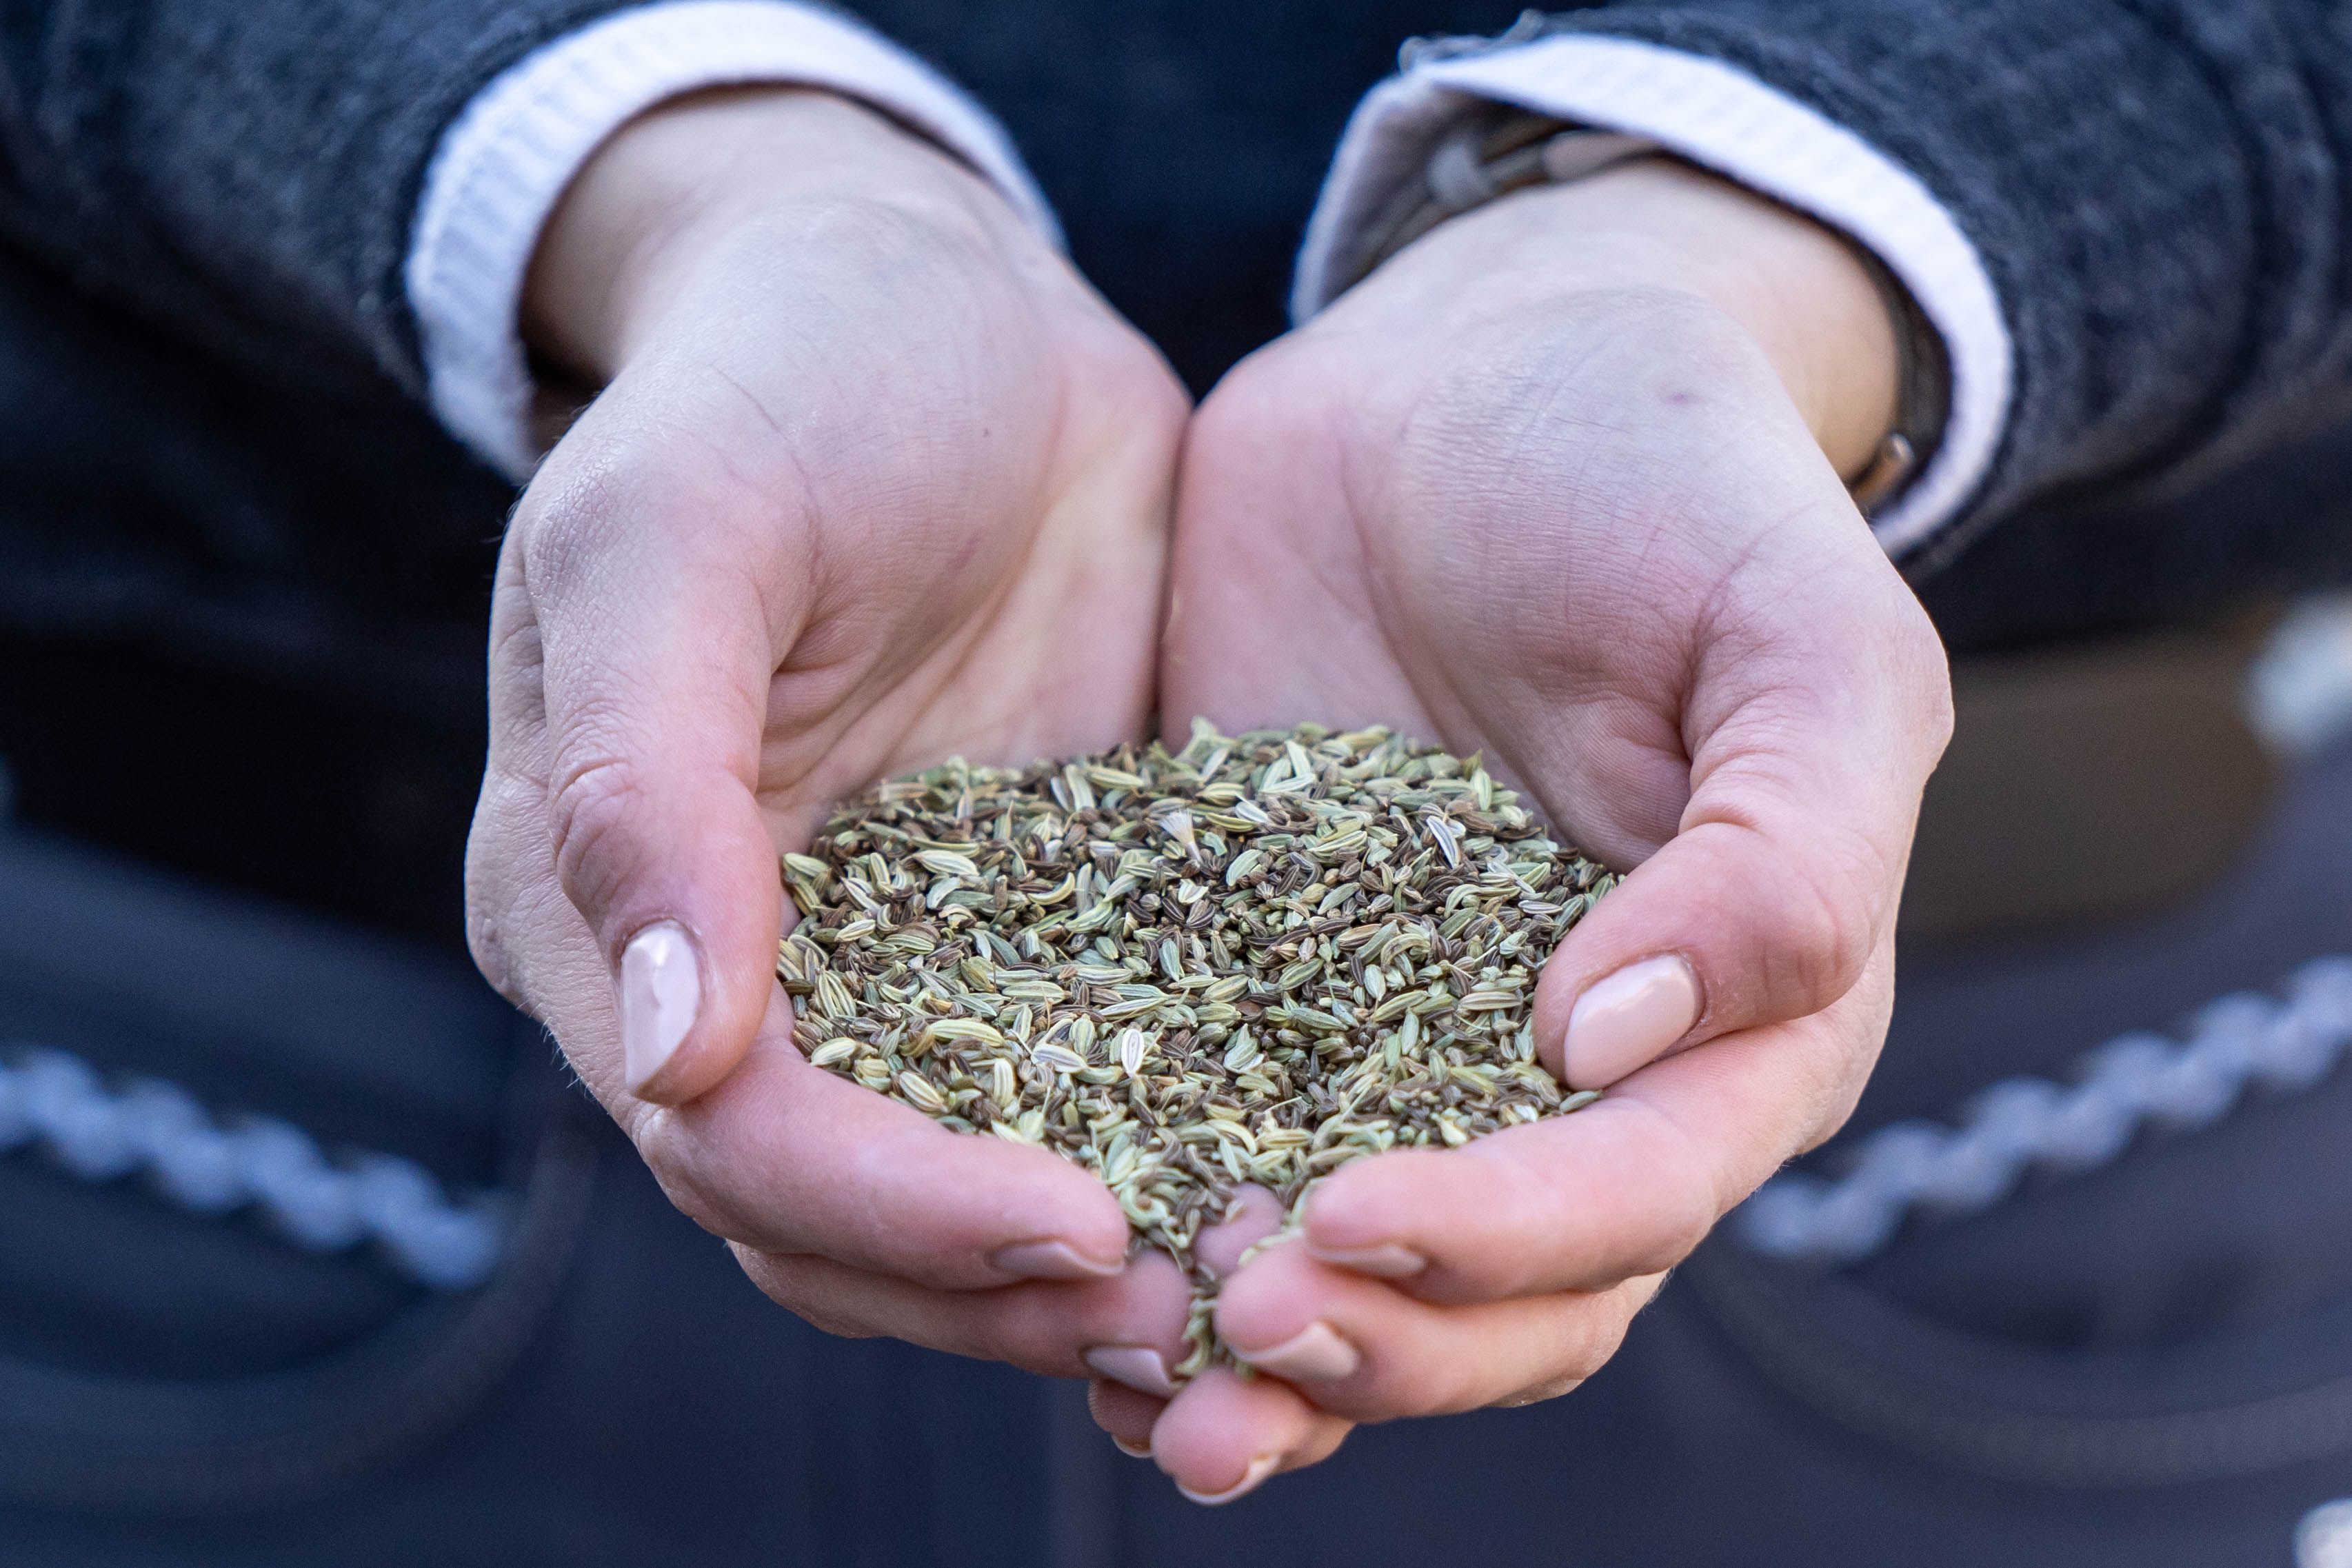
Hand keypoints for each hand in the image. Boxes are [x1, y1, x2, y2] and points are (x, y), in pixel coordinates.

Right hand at [465, 89, 1204, 1369]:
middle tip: (1192, 1318)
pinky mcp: (1037, 932)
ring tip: (1259, 1295)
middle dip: (1001, 1291)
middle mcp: (740, 975)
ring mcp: (896, 963)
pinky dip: (1177, 1159)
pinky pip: (1096, 1088)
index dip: (889, 1207)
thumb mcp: (680, 529)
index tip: (1070, 1224)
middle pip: (846, 1222)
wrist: (938, 303)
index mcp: (603, 908)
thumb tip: (659, 1044)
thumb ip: (646, 778)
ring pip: (967, 1192)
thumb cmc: (782, 379)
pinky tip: (1300, 1193)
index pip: (734, 1135)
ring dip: (1093, 1275)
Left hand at [1124, 159, 1953, 1498]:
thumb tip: (1611, 1046)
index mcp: (1740, 1015)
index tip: (1354, 1216)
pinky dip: (1157, 1236)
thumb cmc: (1671, 483)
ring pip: (1357, 1267)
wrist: (1480, 373)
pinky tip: (1063, 1287)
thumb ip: (1784, 855)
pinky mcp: (1258, 982)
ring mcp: (1403, 1035)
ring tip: (1139, 1395)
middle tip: (1236, 1334)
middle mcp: (1574, 1072)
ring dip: (1261, 1358)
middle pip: (1498, 1293)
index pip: (1639, 1193)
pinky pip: (1213, 1144)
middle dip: (1374, 1342)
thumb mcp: (1798, 637)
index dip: (1510, 1240)